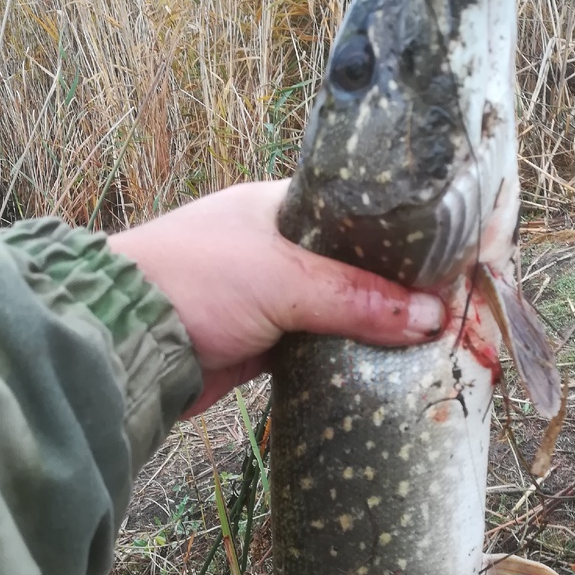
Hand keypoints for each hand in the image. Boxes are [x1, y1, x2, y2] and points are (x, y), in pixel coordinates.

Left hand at [108, 181, 445, 414]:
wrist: (125, 342)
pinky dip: (345, 356)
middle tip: (449, 307)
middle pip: (354, 266)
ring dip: (371, 327)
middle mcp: (278, 246)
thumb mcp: (284, 280)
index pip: (358, 212)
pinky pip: (317, 346)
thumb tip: (433, 318)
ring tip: (431, 340)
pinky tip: (385, 367)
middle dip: (394, 289)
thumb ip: (357, 298)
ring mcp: (270, 295)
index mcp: (281, 207)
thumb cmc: (197, 281)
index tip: (449, 258)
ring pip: (338, 309)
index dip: (402, 236)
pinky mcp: (262, 342)